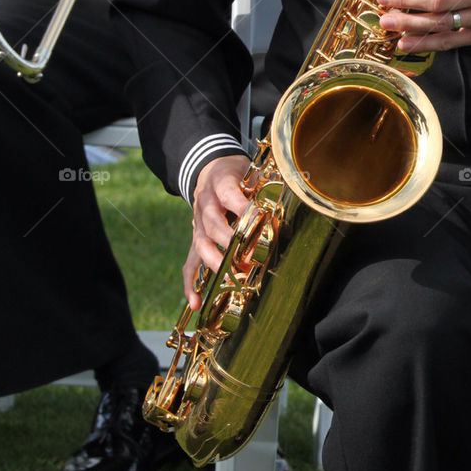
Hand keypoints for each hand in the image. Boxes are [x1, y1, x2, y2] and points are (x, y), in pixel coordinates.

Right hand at [183, 153, 250, 308]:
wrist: (209, 168)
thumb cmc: (235, 172)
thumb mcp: (248, 170)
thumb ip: (262, 186)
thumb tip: (280, 206)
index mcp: (219, 183)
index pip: (229, 195)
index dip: (243, 208)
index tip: (258, 219)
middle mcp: (205, 204)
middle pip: (213, 225)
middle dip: (230, 243)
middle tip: (246, 259)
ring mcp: (198, 224)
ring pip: (201, 245)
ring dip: (216, 264)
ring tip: (231, 279)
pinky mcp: (196, 238)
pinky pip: (189, 263)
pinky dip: (191, 284)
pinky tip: (195, 302)